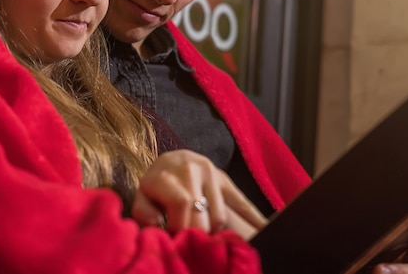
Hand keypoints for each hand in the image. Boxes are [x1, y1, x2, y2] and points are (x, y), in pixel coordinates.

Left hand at [131, 150, 266, 238]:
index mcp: (168, 172)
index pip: (182, 202)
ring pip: (220, 213)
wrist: (172, 160)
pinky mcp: (226, 179)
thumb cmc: (155, 185)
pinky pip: (242, 202)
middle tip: (194, 247)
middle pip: (203, 210)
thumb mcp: (142, 195)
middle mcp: (192, 168)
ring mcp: (212, 173)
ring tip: (207, 243)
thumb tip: (158, 224)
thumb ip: (144, 212)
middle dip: (197, 233)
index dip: (181, 227)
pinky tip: (265, 231)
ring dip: (214, 233)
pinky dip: (255, 219)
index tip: (177, 241)